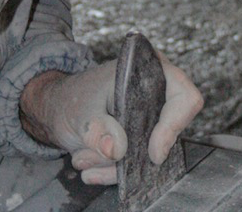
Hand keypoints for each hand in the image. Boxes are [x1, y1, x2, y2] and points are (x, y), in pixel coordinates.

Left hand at [19, 56, 202, 184]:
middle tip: (99, 156)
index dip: (173, 125)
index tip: (153, 152)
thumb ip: (98, 129)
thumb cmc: (73, 97)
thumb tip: (117, 149)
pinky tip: (91, 168)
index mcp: (148, 70)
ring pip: (150, 151)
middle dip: (134, 152)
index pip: (184, 96)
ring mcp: (149, 116)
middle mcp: (155, 92)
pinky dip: (116, 170)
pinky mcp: (140, 136)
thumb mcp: (81, 112)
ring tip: (84, 158)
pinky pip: (138, 161)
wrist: (57, 107)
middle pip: (168, 131)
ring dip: (118, 165)